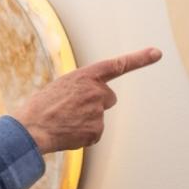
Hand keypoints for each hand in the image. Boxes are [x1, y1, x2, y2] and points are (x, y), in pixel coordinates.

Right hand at [12, 47, 162, 152]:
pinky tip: (67, 132)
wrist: (31, 128)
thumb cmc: (41, 106)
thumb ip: (82, 87)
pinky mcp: (96, 131)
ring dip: (86, 120)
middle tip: (73, 109)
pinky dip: (83, 135)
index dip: (139, 59)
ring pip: (99, 117)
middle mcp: (96, 92)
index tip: (156, 53)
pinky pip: (94, 133)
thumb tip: (92, 99)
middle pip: (109, 97)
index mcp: (85, 76)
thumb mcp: (61, 86)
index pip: (117, 65)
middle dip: (97, 103)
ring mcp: (98, 112)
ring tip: (65, 121)